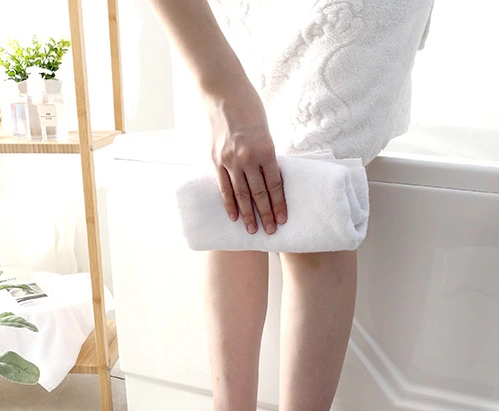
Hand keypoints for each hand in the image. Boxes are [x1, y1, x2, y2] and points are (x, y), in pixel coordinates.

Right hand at [203, 84, 286, 234]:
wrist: (221, 90)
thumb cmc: (248, 106)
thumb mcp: (265, 130)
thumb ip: (266, 154)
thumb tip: (269, 175)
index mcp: (265, 150)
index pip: (274, 185)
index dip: (279, 204)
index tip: (283, 219)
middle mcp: (247, 158)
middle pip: (259, 194)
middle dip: (266, 214)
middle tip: (271, 231)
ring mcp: (229, 161)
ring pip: (241, 195)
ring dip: (248, 214)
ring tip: (253, 229)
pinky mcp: (215, 160)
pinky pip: (223, 187)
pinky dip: (229, 203)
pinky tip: (234, 216)